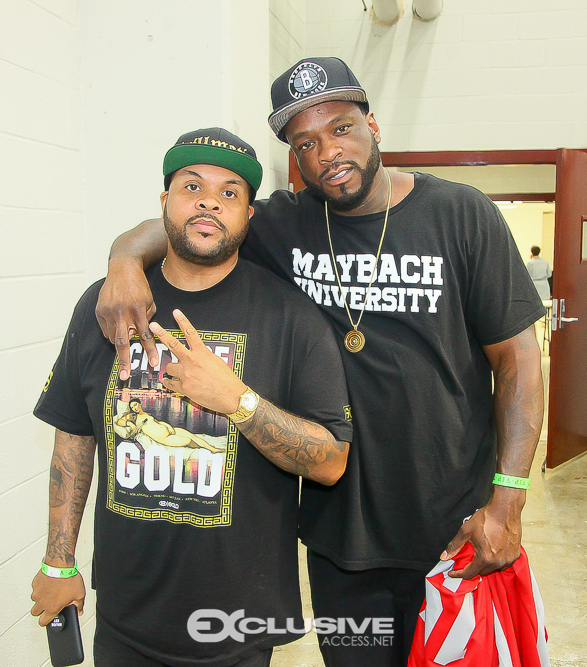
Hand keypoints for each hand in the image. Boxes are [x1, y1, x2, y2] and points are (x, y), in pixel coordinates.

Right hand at [31, 570, 85, 626]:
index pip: (43, 622)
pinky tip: (48, 583)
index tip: (48, 618)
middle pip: (35, 612)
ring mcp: (37, 593)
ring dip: (40, 598)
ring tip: (50, 591)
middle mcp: (42, 602)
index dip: (45, 621)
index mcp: (52, 608)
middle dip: (40, 610)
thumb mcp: (79, 594)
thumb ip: (79, 605)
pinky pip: (35, 589)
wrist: (60, 565)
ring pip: (35, 600)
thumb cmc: (68, 579)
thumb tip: (79, 611)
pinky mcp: (35, 584)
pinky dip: (40, 587)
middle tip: (48, 604)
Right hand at [95, 257, 158, 379]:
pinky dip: (113, 332)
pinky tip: (118, 326)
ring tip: (126, 339)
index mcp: (137, 310)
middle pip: (123, 342)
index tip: (154, 364)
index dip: (150, 351)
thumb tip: (142, 336)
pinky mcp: (99, 311)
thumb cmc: (139, 286)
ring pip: (113, 337)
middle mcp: (121, 312)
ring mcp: (108, 312)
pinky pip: (106, 330)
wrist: (123, 269)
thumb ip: (147, 319)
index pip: (145, 336)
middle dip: (124, 361)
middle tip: (124, 375)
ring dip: (120, 342)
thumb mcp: (149, 301)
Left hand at [149, 310, 245, 414]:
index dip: (182, 321)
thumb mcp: (216, 361)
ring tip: (176, 372)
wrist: (230, 397)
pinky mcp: (183, 388)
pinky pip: (169, 383)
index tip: (176, 312)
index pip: (191, 333)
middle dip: (161, 334)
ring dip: (171, 369)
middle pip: (173, 344)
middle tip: (152, 326)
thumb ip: (202, 356)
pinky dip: (169, 383)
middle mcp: (192, 362)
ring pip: (169, 367)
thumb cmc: (227, 380)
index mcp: (202, 353)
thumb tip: (195, 353)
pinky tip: (170, 383)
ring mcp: (186, 375)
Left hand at [440, 487, 524, 578]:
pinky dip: (496, 561)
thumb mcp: (465, 531)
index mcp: (485, 558)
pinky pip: (503, 564)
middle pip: (481, 572)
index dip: (459, 574)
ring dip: (484, 565)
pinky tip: (491, 552)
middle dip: (471, 568)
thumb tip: (444, 556)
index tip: (452, 572)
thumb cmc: (486, 519)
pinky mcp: (515, 555)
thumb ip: (454, 545)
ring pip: (493, 569)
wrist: (504, 510)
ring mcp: (508, 560)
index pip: (470, 573)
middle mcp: (498, 562)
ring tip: (478, 554)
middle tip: (464, 560)